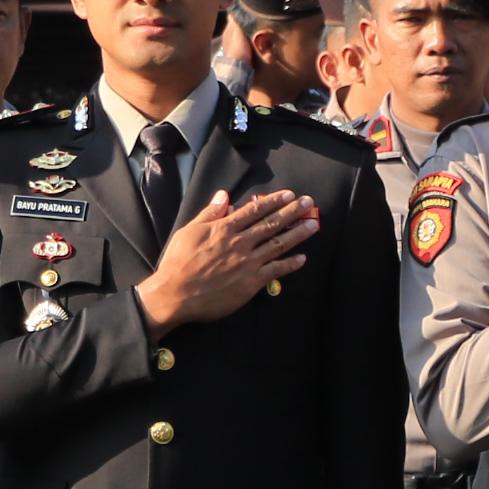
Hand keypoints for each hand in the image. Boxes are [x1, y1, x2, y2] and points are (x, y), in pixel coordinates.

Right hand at [137, 188, 316, 333]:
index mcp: (225, 228)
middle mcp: (240, 243)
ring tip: (313, 225)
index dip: (273, 201)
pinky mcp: (251, 283)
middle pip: (271, 223)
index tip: (289, 195)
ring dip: (298, 233)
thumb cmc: (178, 263)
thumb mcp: (188, 231)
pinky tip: (302, 258)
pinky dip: (290, 264)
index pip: (254, 210)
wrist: (175, 294)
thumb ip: (209, 213)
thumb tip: (224, 196)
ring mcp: (248, 262)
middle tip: (308, 203)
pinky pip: (275, 271)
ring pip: (278, 244)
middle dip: (292, 212)